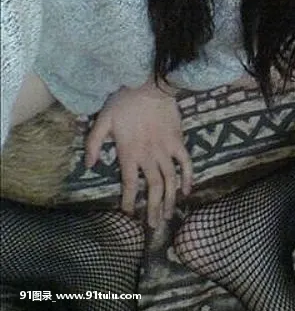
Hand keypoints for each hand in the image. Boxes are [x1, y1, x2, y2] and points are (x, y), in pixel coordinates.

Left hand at [85, 78, 192, 227]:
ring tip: (170, 215)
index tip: (130, 214)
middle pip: (153, 188)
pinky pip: (185, 162)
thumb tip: (91, 166)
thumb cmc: (124, 101)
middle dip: (154, 209)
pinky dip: (188, 177)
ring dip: (170, 199)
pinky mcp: (178, 140)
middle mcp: (149, 156)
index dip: (130, 201)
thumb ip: (94, 143)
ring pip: (170, 180)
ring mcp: (165, 149)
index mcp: (129, 153)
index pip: (130, 184)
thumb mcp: (103, 120)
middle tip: (155, 226)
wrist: (149, 84)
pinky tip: (187, 190)